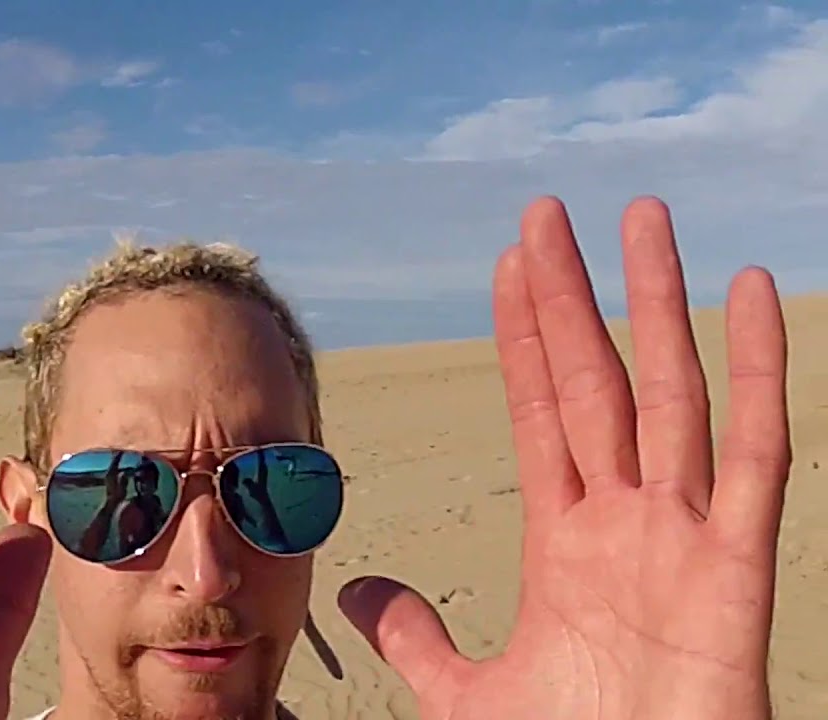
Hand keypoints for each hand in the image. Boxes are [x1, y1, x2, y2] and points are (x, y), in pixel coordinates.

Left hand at [339, 197, 788, 719]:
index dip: (522, 336)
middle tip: (548, 212)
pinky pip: (753, 455)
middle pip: (592, 380)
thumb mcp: (468, 691)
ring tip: (640, 218)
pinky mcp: (738, 567)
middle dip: (570, 296)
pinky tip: (746, 294)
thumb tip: (354, 593)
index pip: (537, 408)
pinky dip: (757, 373)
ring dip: (654, 304)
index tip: (509, 265)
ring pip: (669, 391)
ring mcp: (683, 535)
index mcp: (564, 541)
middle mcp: (624, 519)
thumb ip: (415, 635)